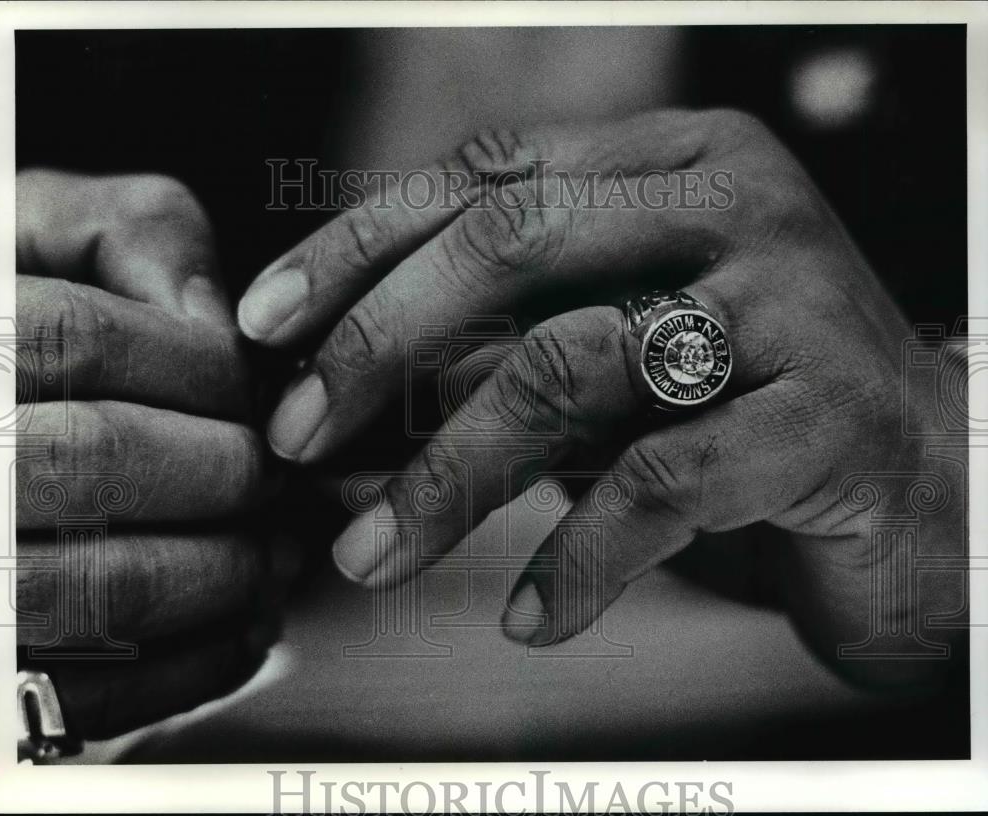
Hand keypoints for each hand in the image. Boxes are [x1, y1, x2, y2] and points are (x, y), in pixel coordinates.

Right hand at [15, 170, 273, 739]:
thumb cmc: (16, 326)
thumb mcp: (42, 235)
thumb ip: (126, 233)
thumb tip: (212, 313)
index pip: (79, 342)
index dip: (198, 364)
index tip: (252, 388)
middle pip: (98, 460)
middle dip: (223, 467)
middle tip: (271, 472)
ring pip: (103, 586)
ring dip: (226, 568)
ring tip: (271, 549)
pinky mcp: (4, 676)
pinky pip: (96, 693)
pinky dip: (198, 662)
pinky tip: (239, 622)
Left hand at [240, 111, 964, 688]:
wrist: (933, 483)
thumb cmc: (749, 410)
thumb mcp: (618, 358)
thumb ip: (507, 353)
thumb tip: (345, 404)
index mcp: (675, 162)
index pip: (484, 180)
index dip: (360, 247)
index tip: (270, 324)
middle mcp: (734, 206)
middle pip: (511, 246)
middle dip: (379, 344)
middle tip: (297, 438)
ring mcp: (788, 301)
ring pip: (569, 366)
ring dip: (448, 474)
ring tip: (372, 554)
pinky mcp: (827, 415)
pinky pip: (662, 484)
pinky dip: (577, 557)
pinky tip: (530, 617)